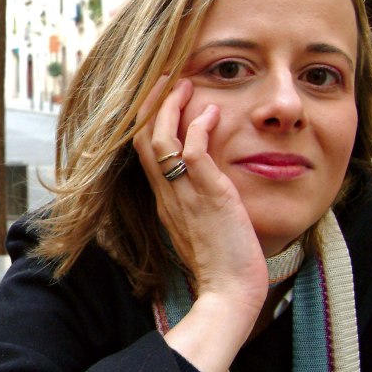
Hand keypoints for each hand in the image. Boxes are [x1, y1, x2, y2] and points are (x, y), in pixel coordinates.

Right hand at [132, 78, 267, 371]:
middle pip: (143, 139)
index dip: (149, 121)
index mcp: (165, 202)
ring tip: (184, 84)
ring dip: (170, 107)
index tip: (161, 98)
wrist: (229, 294)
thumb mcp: (203, 229)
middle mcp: (167, 196)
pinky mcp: (208, 197)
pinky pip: (193, 153)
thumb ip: (199, 204)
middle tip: (165, 77)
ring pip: (160, 140)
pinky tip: (211, 112)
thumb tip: (205, 184)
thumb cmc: (223, 267)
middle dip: (151, 104)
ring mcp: (184, 195)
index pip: (145, 153)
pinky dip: (198, 127)